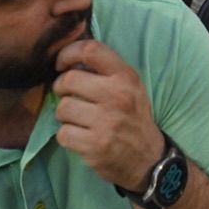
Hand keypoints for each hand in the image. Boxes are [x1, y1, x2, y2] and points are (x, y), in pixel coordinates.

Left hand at [52, 39, 165, 191]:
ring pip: (62, 108)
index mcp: (126, 76)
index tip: (61, 64)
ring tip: (78, 119)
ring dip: (64, 115)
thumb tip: (68, 59)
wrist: (147, 158)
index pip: (90, 50)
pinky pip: (62, 133)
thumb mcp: (129, 87)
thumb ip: (105, 71)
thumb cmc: (132, 117)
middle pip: (69, 80)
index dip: (68, 53)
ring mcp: (106, 121)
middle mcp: (118, 95)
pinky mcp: (95, 145)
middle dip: (61, 88)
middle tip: (69, 97)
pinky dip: (67, 136)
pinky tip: (81, 137)